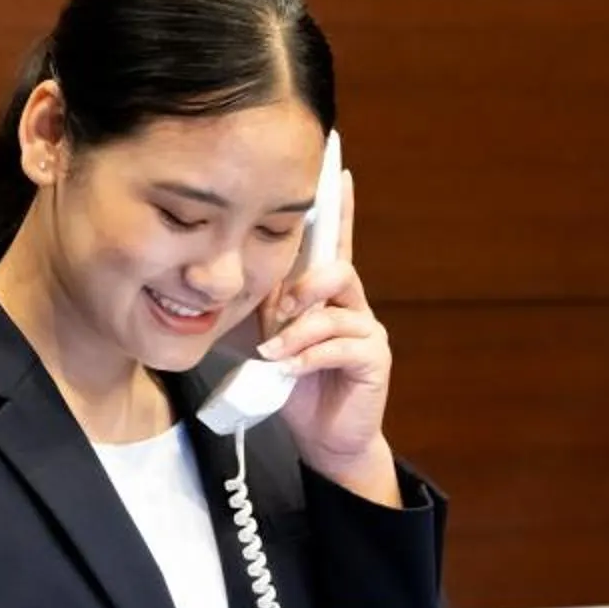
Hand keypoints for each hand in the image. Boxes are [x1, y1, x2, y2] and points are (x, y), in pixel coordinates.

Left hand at [253, 167, 401, 507]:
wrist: (323, 437)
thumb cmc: (294, 385)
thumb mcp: (265, 340)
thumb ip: (259, 310)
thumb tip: (235, 290)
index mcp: (326, 293)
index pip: (334, 240)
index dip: (338, 207)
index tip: (339, 170)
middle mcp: (351, 303)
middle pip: (334, 267)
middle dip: (300, 287)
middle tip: (275, 314)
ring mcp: (365, 329)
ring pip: (332, 308)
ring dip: (296, 330)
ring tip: (275, 353)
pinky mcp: (372, 357)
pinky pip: (338, 345)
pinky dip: (307, 357)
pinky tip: (289, 371)